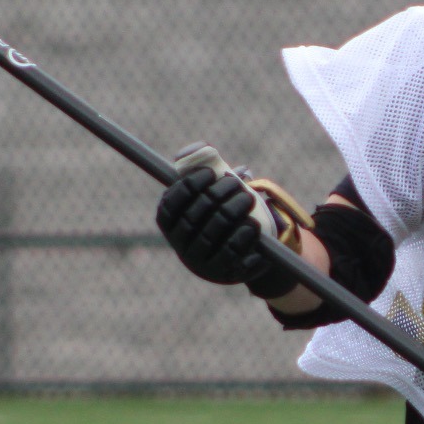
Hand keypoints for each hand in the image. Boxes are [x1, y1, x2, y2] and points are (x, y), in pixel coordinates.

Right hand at [155, 144, 309, 298]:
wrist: (245, 255)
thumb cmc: (222, 214)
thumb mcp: (213, 192)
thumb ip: (206, 167)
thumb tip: (203, 149)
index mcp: (172, 226)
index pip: (171, 204)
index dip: (188, 186)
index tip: (209, 172)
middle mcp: (182, 247)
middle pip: (195, 216)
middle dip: (218, 194)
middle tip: (235, 183)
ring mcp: (201, 263)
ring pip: (215, 232)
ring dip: (234, 210)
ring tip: (249, 198)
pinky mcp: (224, 274)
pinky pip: (232, 253)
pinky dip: (243, 235)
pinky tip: (252, 224)